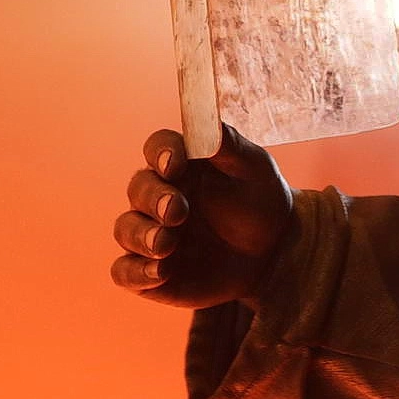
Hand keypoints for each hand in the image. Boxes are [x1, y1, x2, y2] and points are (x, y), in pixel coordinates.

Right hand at [110, 124, 294, 309]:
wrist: (272, 252)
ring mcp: (150, 233)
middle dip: (154, 198)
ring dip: (142, 235)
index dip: (160, 153)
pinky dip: (135, 272)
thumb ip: (231, 147)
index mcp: (179, 164)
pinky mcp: (150, 272)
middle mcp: (158, 196)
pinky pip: (125, 272)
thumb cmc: (259, 201)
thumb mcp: (255, 170)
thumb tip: (209, 125)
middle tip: (176, 210)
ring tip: (166, 244)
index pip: (157, 148)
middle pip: (139, 188)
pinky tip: (158, 273)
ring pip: (126, 229)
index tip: (174, 163)